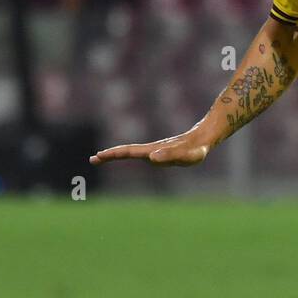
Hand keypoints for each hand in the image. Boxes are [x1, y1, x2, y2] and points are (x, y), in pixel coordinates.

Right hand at [88, 126, 211, 166]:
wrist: (204, 138)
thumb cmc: (197, 149)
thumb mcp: (185, 155)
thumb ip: (170, 156)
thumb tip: (152, 157)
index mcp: (153, 151)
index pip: (129, 152)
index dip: (114, 154)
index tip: (99, 156)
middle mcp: (151, 149)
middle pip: (127, 151)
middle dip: (110, 155)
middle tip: (93, 159)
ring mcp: (155, 150)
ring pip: (132, 151)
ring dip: (116, 154)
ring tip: (101, 157)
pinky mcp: (160, 152)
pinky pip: (140, 153)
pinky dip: (129, 155)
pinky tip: (126, 156)